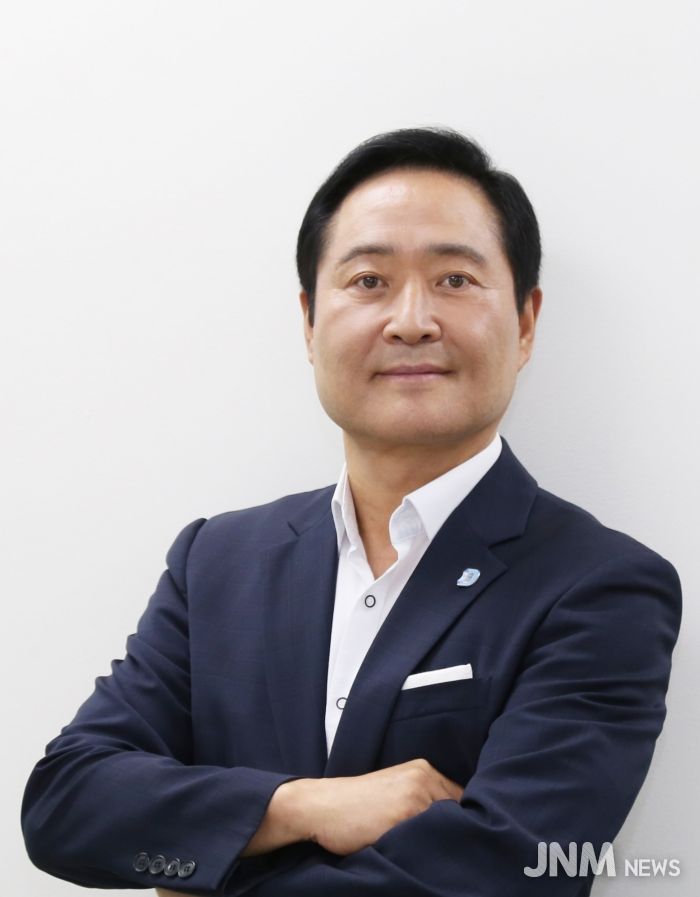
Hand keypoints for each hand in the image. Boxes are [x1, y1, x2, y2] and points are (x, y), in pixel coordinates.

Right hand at [286, 758, 462, 855]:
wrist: (322, 805)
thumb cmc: (356, 805)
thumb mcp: (394, 790)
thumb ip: (423, 798)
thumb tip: (457, 823)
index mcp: (422, 769)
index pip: (461, 798)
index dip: (461, 819)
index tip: (456, 834)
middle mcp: (422, 777)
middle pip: (459, 812)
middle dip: (453, 831)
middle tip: (442, 848)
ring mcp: (414, 795)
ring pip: (446, 826)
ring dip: (440, 841)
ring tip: (424, 852)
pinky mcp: (403, 815)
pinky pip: (427, 838)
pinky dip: (425, 850)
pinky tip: (413, 853)